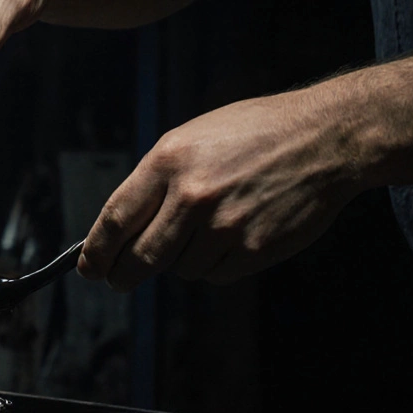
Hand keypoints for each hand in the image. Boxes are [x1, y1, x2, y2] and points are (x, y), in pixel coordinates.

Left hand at [77, 89, 363, 288]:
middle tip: (119, 279)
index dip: (95, 253)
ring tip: (208, 230)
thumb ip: (156, 181)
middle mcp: (192, 195)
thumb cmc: (253, 134)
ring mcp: (224, 225)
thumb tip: (121, 229)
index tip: (87, 268)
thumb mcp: (192, 138)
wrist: (324, 138)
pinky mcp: (253, 249)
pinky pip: (216, 275)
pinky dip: (216, 265)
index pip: (115, 220)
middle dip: (123, 275)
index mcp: (169, 161)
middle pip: (140, 258)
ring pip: (180, 269)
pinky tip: (234, 236)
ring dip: (182, 261)